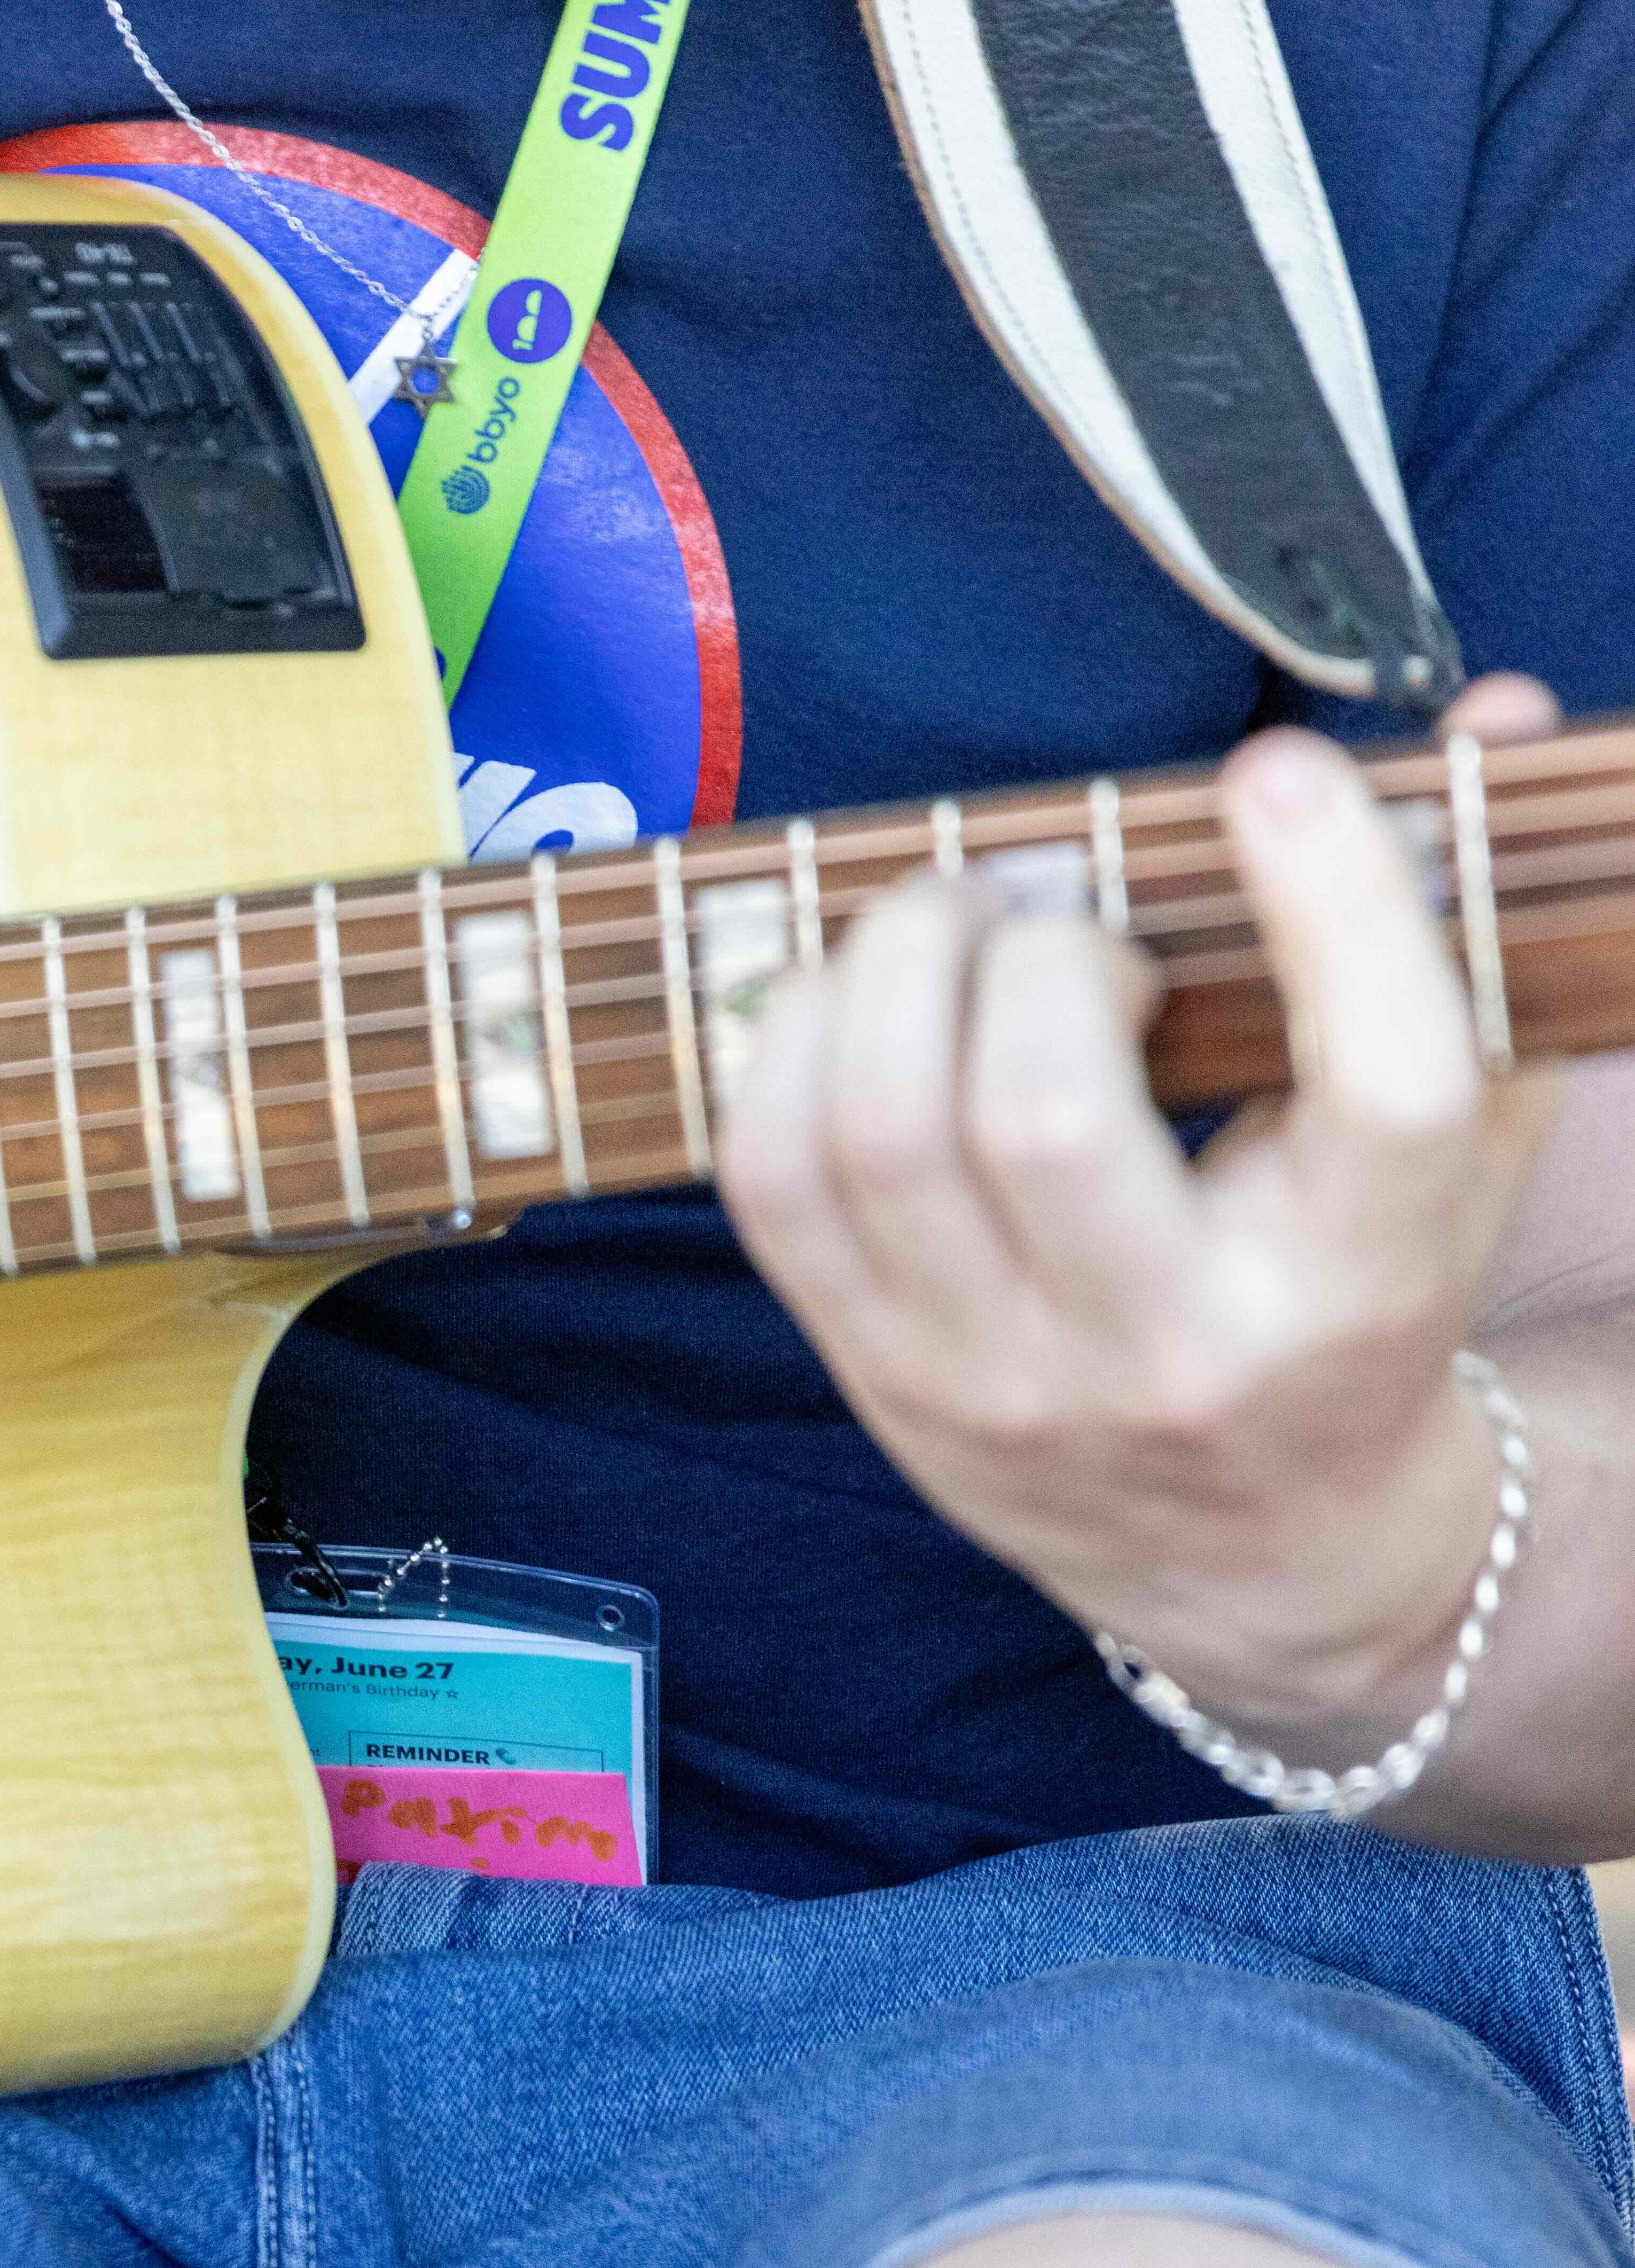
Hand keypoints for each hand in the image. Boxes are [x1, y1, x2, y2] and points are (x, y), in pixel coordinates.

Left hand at [719, 679, 1563, 1754]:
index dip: (1337, 906)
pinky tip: (851, 1001)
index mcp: (1359, 1288)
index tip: (1283, 778)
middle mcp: (1169, 1351)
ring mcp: (997, 1377)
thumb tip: (1497, 713)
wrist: (1273, 1553)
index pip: (1380, 1088)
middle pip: (1050, 1112)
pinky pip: (772, 1179)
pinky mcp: (875, 1376)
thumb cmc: (1361, 1301)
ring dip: (893, 974)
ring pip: (883, 1136)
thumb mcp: (1454, 1154)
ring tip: (953, 927)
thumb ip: (1474, 938)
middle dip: (1033, 949)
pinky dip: (786, 1048)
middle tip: (1056, 902)